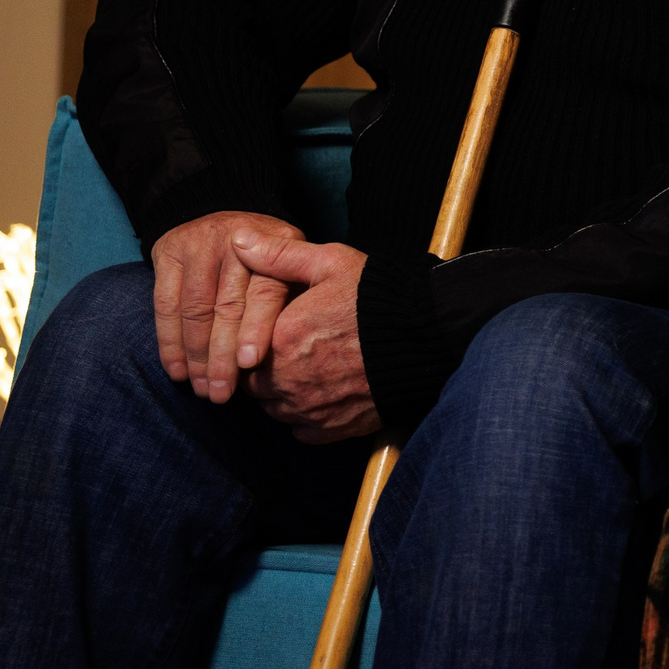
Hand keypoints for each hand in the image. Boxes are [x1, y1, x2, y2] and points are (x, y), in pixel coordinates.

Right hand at [150, 211, 301, 402]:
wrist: (221, 208)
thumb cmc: (267, 255)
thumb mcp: (293, 261)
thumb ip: (294, 295)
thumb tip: (295, 348)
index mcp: (276, 244)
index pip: (264, 293)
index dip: (256, 330)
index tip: (250, 364)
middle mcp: (236, 242)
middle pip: (227, 307)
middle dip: (223, 356)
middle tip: (222, 394)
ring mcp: (199, 245)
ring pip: (194, 310)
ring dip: (195, 356)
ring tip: (202, 389)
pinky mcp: (168, 253)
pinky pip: (165, 304)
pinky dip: (169, 341)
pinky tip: (177, 370)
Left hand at [233, 233, 380, 443]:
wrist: (431, 336)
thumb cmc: (379, 296)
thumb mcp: (330, 262)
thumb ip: (278, 254)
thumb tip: (237, 238)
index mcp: (281, 338)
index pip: (240, 351)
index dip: (254, 342)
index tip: (274, 334)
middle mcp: (288, 379)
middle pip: (255, 385)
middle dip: (265, 370)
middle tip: (292, 352)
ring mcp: (311, 408)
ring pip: (276, 409)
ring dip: (283, 395)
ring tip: (309, 372)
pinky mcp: (334, 428)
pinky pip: (301, 430)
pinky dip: (306, 416)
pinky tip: (324, 394)